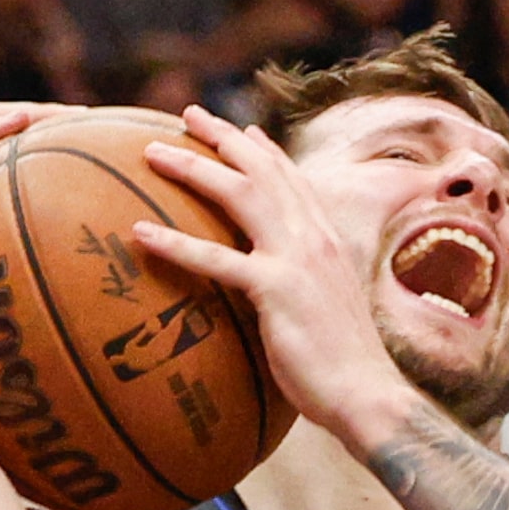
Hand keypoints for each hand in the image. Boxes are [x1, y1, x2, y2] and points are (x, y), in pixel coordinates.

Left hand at [134, 107, 409, 447]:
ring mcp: (296, 259)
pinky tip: (140, 233)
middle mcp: (313, 237)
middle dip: (222, 137)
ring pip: (238, 195)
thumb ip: (308, 287)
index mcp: (327, 240)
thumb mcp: (329, 311)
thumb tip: (283, 290)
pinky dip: (175, 243)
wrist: (367, 394)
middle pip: (261, 170)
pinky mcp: (276, 289)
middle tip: (186, 115)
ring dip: (192, 168)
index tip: (238, 131)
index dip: (262, 151)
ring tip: (151, 152)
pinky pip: (216, 259)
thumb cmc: (345, 366)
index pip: (292, 180)